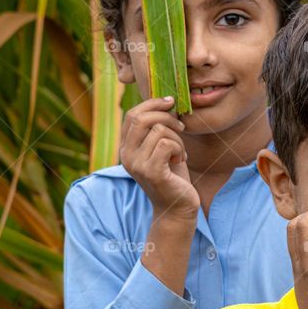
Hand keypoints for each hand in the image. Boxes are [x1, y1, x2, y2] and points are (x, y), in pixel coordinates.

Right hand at [119, 97, 199, 222]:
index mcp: (126, 147)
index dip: (152, 103)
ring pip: (159, 130)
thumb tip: (166, 102)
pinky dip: (180, 149)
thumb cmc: (173, 175)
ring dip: (178, 138)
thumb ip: (158, 128)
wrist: (178, 206)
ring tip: (180, 153)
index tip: (170, 102)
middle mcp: (126, 155)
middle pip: (141, 118)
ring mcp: (137, 165)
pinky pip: (166, 144)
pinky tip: (181, 160)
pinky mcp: (151, 172)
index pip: (132, 114)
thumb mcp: (162, 147)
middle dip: (166, 117)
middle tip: (181, 128)